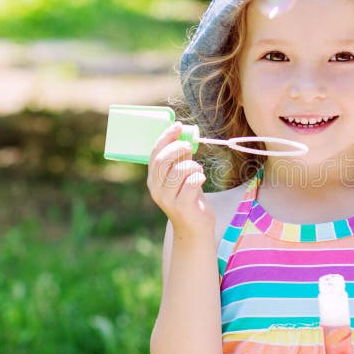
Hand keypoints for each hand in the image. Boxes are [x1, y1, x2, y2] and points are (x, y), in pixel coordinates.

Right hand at [147, 122, 214, 240]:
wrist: (194, 228)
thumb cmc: (189, 197)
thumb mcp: (181, 176)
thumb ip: (180, 157)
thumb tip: (182, 133)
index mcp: (153, 179)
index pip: (154, 154)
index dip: (165, 137)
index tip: (178, 125)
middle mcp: (156, 189)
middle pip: (162, 161)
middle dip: (178, 148)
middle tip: (189, 146)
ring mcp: (167, 199)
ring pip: (179, 171)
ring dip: (193, 165)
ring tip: (197, 170)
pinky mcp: (182, 206)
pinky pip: (191, 183)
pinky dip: (199, 176)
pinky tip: (200, 180)